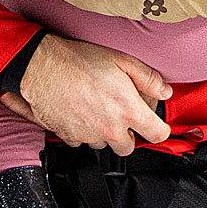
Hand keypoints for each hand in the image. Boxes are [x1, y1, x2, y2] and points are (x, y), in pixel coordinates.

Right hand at [18, 34, 171, 154]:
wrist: (42, 66)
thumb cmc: (79, 61)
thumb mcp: (122, 60)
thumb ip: (148, 78)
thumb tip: (164, 90)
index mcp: (128, 110)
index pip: (157, 135)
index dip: (157, 128)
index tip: (151, 122)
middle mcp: (110, 128)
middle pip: (129, 147)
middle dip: (127, 134)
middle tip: (120, 114)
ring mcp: (89, 135)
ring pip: (104, 145)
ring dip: (104, 133)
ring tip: (97, 109)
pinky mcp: (70, 137)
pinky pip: (82, 142)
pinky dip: (84, 132)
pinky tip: (81, 112)